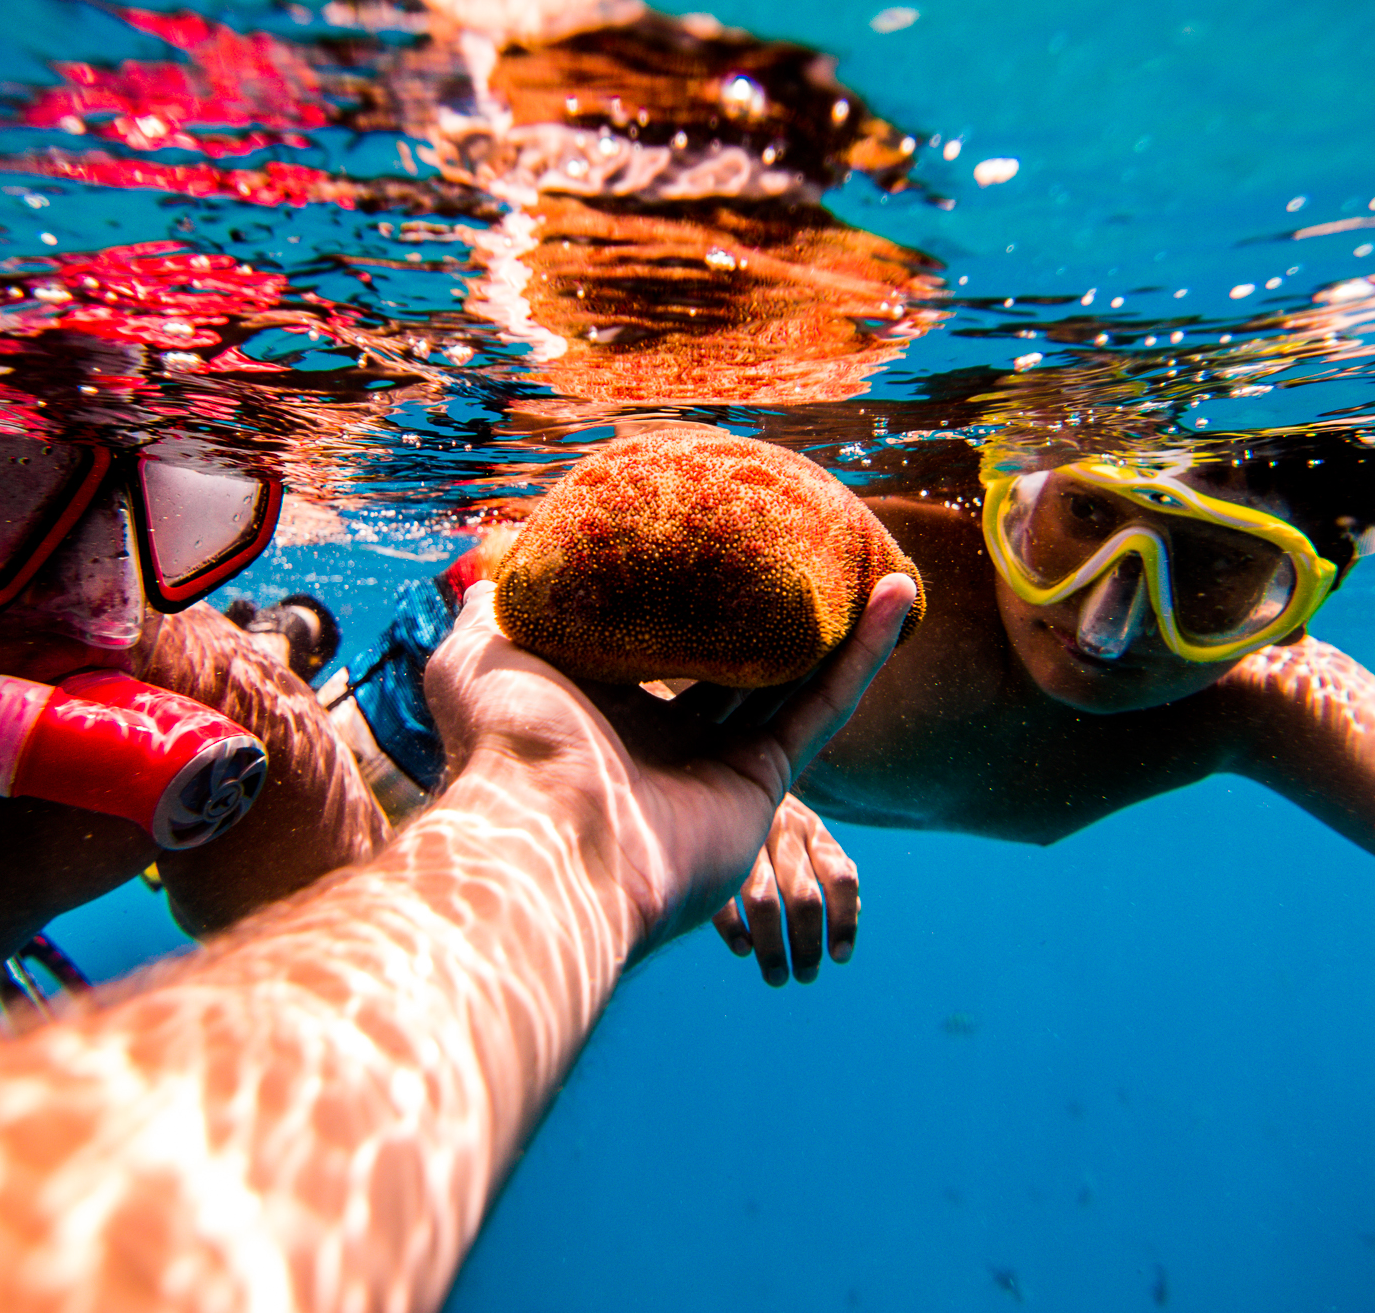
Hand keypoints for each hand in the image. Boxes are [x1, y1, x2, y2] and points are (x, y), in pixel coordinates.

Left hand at [424, 573, 914, 960]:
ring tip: (868, 560)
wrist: (547, 842)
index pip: (649, 636)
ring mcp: (713, 762)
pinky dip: (863, 654)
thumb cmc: (508, 747)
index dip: (683, 587)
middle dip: (763, 610)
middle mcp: (657, 737)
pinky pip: (821, 707)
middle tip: (799, 545)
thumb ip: (492, 605)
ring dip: (832, 621)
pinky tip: (896, 596)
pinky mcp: (762, 784)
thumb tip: (497, 559)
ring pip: (785, 678)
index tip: (715, 531)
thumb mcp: (478, 654)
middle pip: (725, 658)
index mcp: (596, 705)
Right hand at [712, 795, 859, 985]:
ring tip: (776, 977)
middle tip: (806, 976)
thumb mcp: (811, 837)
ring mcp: (745, 839)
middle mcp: (784, 833)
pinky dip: (733, 927)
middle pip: (804, 898)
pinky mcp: (710, 849)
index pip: (841, 879)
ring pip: (763, 902)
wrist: (725, 771)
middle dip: (807, 945)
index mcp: (814, 831)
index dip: (844, 922)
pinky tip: (743, 949)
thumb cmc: (779, 825)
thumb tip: (851, 919)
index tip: (840, 958)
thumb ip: (834, 873)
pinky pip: (722, 895)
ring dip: (772, 948)